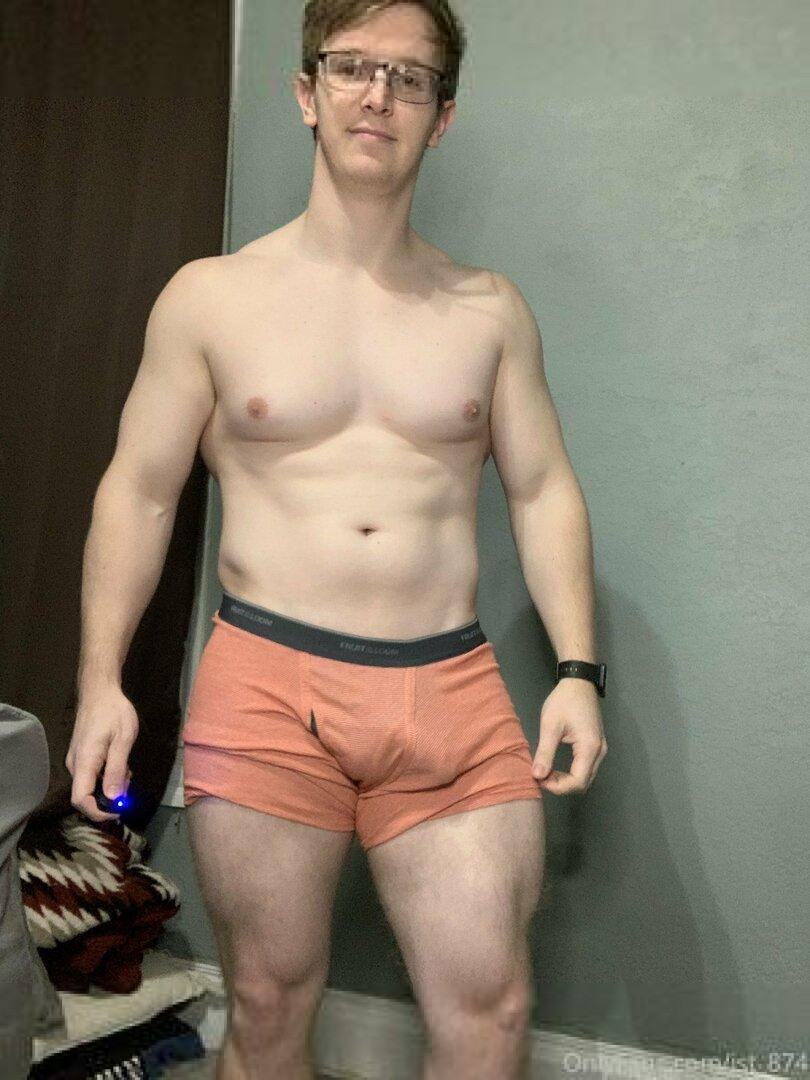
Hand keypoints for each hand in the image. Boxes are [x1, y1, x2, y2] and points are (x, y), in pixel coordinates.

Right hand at [66, 686, 137, 821]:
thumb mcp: (123, 739)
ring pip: (89, 785)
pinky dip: (106, 776)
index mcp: (84, 761)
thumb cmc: (114, 712)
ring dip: (109, 786)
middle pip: (85, 795)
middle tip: (129, 787)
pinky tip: (121, 765)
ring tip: (128, 772)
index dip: (97, 812)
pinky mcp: (81, 755)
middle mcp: (75, 764)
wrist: (99, 690)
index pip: (80, 799)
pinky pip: (91, 774)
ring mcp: (76, 759)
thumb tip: (113, 798)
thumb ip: (117, 769)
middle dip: (108, 798)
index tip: (118, 811)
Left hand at [532, 678, 606, 793]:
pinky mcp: (596, 746)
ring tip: (546, 772)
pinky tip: (556, 767)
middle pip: (584, 783)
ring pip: (586, 777)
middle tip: (541, 776)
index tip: (540, 779)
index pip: (578, 782)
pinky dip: (571, 773)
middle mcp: (599, 752)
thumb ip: (545, 752)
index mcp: (590, 748)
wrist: (578, 682)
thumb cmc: (564, 701)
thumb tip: (537, 776)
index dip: (558, 787)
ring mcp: (600, 749)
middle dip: (561, 785)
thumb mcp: (550, 726)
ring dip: (566, 780)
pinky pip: (586, 768)